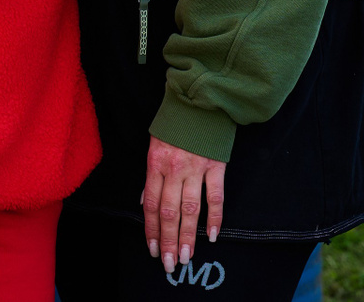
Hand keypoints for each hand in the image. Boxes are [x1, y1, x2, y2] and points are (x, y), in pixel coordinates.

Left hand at [141, 136, 224, 274]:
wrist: (198, 100)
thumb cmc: (174, 125)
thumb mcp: (154, 146)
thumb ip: (152, 177)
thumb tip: (147, 205)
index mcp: (155, 164)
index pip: (152, 205)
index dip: (152, 230)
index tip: (153, 250)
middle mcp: (174, 169)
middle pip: (170, 212)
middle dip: (168, 241)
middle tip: (169, 264)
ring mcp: (196, 168)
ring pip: (191, 209)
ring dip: (189, 236)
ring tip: (186, 257)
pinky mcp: (216, 165)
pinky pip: (216, 197)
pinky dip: (215, 218)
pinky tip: (213, 235)